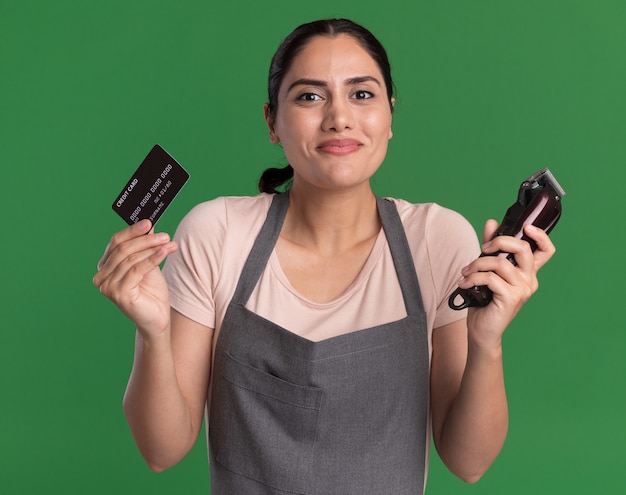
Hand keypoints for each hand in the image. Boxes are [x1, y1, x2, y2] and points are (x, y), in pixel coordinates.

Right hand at [93, 219, 177, 336]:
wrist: (157, 318)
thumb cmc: (152, 292)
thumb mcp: (148, 264)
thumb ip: (144, 247)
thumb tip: (148, 225)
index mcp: (105, 266)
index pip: (116, 242)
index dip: (132, 231)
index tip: (149, 222)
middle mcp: (102, 276)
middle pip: (123, 249)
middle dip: (146, 239)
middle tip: (164, 235)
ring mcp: (108, 286)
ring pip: (131, 258)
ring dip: (153, 248)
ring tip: (170, 243)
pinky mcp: (118, 294)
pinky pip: (137, 270)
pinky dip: (153, 258)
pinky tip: (165, 252)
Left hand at [458, 219, 555, 346]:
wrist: (483, 331)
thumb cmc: (485, 301)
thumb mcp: (487, 270)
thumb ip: (491, 248)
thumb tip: (492, 222)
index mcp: (528, 272)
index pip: (546, 251)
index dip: (540, 235)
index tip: (526, 227)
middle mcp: (530, 280)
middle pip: (523, 248)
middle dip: (499, 241)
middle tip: (482, 248)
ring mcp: (523, 289)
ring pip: (500, 262)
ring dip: (477, 264)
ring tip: (465, 272)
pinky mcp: (512, 298)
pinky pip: (490, 277)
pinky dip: (473, 277)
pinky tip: (464, 283)